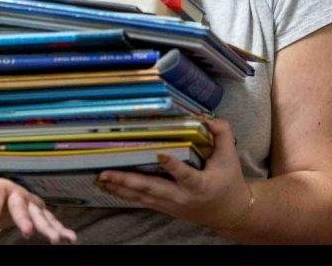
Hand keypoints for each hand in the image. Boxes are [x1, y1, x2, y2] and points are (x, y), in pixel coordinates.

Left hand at [0, 161, 76, 243]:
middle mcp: (14, 193)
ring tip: (57, 239)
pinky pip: (47, 221)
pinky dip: (59, 228)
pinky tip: (70, 238)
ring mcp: (25, 203)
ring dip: (48, 226)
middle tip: (27, 231)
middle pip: (20, 204)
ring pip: (38, 214)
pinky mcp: (32, 212)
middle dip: (24, 217)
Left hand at [96, 118, 251, 231]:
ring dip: (120, 187)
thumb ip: (221, 133)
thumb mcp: (229, 156)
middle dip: (128, 181)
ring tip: (101, 178)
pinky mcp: (164, 207)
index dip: (173, 166)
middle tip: (106, 173)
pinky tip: (109, 186)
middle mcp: (182, 197)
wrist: (229, 214)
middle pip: (152, 189)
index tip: (160, 154)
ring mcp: (171, 205)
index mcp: (200, 185)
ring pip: (142, 197)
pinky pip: (142, 200)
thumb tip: (205, 116)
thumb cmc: (229, 181)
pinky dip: (125, 193)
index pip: (186, 175)